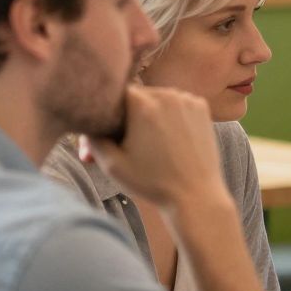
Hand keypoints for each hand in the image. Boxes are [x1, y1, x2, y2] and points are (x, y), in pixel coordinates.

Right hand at [85, 87, 224, 212]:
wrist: (195, 196)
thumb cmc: (151, 182)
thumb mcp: (111, 164)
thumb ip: (92, 138)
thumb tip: (87, 122)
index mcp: (143, 104)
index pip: (114, 96)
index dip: (106, 116)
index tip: (104, 139)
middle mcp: (167, 94)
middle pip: (136, 97)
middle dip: (126, 117)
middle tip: (121, 145)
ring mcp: (188, 100)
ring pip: (157, 99)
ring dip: (148, 115)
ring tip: (144, 144)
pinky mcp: (202, 108)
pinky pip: (176, 105)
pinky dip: (169, 116)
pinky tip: (166, 140)